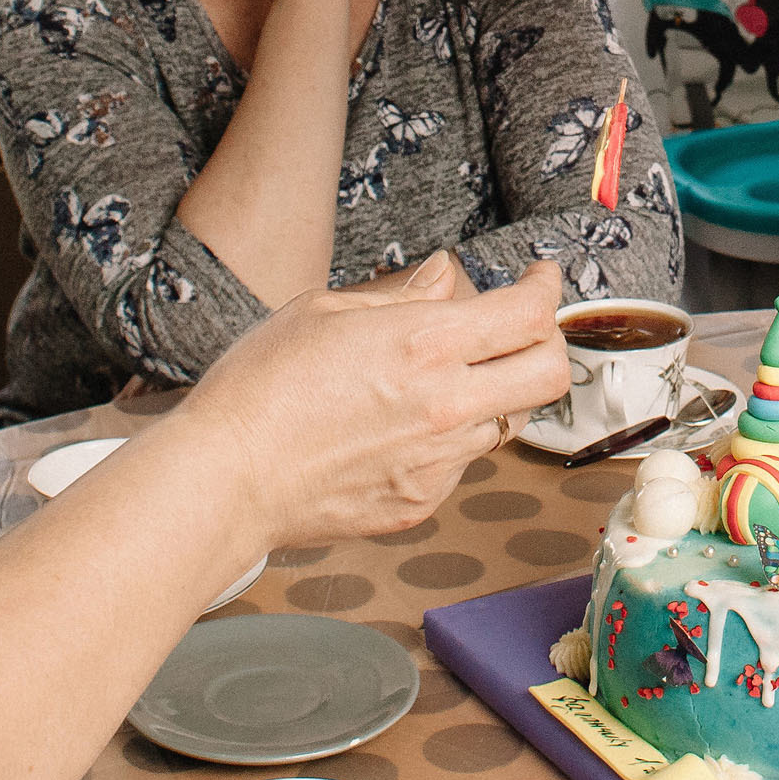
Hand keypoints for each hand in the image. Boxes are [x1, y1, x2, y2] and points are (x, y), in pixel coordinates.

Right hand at [174, 255, 568, 547]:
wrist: (228, 477)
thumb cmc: (258, 388)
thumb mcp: (323, 312)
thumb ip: (400, 297)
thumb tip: (444, 277)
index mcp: (422, 345)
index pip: (526, 313)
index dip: (545, 287)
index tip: (538, 278)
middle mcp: (446, 405)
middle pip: (549, 373)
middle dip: (550, 340)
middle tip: (525, 328)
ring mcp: (439, 461)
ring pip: (507, 420)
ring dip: (495, 392)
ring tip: (448, 379)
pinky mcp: (422, 501)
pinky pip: (460, 462)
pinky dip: (447, 438)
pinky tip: (400, 427)